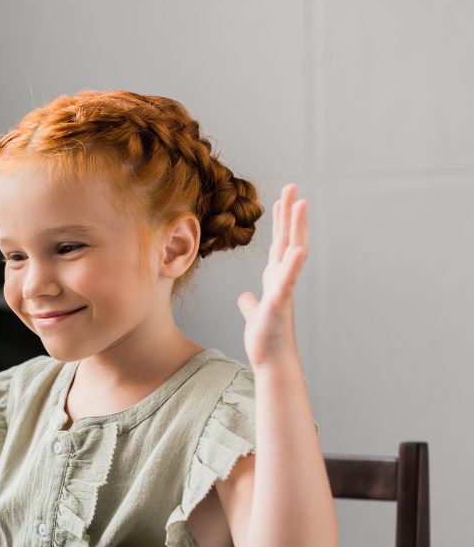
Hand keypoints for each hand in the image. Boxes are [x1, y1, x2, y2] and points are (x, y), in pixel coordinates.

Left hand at [237, 183, 308, 368]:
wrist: (272, 360)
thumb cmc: (266, 338)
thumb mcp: (254, 314)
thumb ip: (250, 302)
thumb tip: (245, 297)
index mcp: (275, 278)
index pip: (279, 243)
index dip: (281, 221)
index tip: (282, 199)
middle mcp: (282, 279)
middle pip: (287, 239)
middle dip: (290, 213)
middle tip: (293, 186)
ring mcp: (284, 289)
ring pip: (292, 252)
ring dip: (297, 228)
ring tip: (302, 204)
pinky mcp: (280, 304)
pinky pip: (288, 281)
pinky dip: (293, 265)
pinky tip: (297, 248)